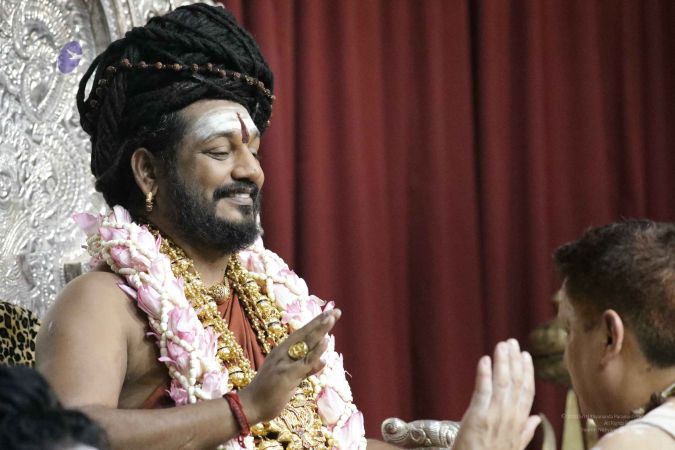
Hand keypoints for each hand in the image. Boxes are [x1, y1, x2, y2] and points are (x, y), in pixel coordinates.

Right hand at [238, 309, 340, 423]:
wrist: (250, 405)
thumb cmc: (268, 392)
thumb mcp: (291, 377)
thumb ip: (306, 368)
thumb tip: (323, 361)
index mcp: (282, 351)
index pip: (302, 334)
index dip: (315, 323)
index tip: (329, 314)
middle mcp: (283, 352)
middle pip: (305, 333)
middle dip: (321, 321)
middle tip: (336, 311)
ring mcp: (285, 362)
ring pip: (306, 343)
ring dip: (320, 329)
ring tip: (332, 317)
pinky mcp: (288, 374)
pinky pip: (305, 361)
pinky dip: (316, 351)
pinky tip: (326, 341)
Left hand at [452, 339, 540, 449]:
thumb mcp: (514, 447)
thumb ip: (526, 432)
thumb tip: (537, 419)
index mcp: (520, 422)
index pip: (527, 392)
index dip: (527, 372)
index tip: (526, 356)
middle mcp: (510, 416)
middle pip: (516, 382)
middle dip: (514, 360)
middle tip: (512, 342)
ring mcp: (495, 415)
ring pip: (502, 382)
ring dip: (502, 361)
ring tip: (501, 345)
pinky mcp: (478, 416)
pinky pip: (483, 390)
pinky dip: (485, 373)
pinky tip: (485, 359)